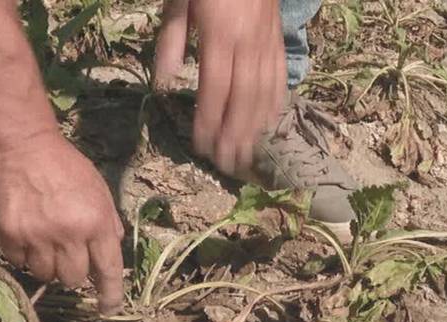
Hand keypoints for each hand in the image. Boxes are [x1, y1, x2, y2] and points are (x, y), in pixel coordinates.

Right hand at [0, 132, 124, 313]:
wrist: (22, 147)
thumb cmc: (66, 168)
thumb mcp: (99, 191)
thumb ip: (108, 224)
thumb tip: (109, 257)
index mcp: (96, 223)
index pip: (108, 270)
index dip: (110, 294)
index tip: (108, 309)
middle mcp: (68, 234)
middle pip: (74, 280)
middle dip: (74, 274)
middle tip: (68, 254)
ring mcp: (37, 237)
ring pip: (46, 276)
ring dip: (49, 266)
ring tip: (46, 241)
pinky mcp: (10, 236)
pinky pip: (20, 264)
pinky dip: (25, 256)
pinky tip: (27, 234)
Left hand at [154, 0, 286, 176]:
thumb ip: (172, 39)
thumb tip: (166, 82)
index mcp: (220, 32)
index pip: (215, 88)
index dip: (210, 121)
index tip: (202, 147)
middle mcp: (249, 41)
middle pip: (244, 98)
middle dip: (235, 135)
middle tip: (226, 165)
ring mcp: (267, 39)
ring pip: (265, 92)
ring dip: (256, 128)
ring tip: (246, 155)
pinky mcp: (277, 37)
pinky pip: (280, 76)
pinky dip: (275, 103)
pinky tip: (268, 123)